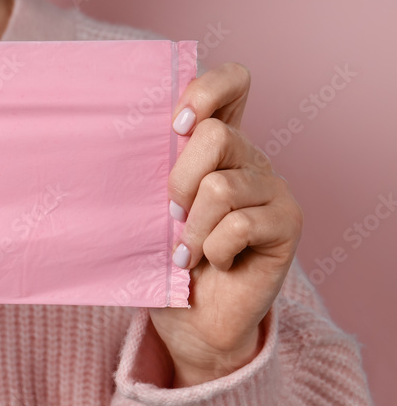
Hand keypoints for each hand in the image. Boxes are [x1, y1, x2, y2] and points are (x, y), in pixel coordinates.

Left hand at [148, 63, 302, 387]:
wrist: (190, 322)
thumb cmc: (164, 262)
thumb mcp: (149, 211)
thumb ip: (150, 173)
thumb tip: (118, 144)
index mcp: (217, 146)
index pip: (232, 83)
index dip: (206, 89)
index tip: (175, 125)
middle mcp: (250, 159)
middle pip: (215, 136)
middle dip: (178, 181)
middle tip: (170, 217)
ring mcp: (274, 189)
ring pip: (220, 186)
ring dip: (191, 228)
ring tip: (185, 251)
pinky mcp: (288, 224)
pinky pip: (238, 225)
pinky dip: (213, 250)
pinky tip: (214, 263)